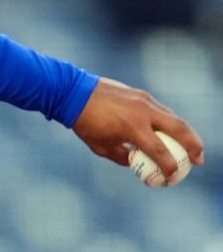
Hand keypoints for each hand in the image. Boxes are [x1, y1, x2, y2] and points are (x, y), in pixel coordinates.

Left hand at [72, 77, 203, 181]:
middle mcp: (143, 112)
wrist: (73, 92)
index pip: (161, 152)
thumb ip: (122, 156)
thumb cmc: (85, 123)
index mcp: (133, 128)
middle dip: (193, 146)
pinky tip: (171, 131)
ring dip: (185, 132)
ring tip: (191, 146)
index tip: (172, 177)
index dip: (170, 168)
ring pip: (172, 116)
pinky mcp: (140, 93)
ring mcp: (143, 99)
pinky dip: (169, 121)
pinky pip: (160, 109)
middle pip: (178, 129)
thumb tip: (137, 163)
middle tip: (198, 160)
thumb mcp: (101, 146)